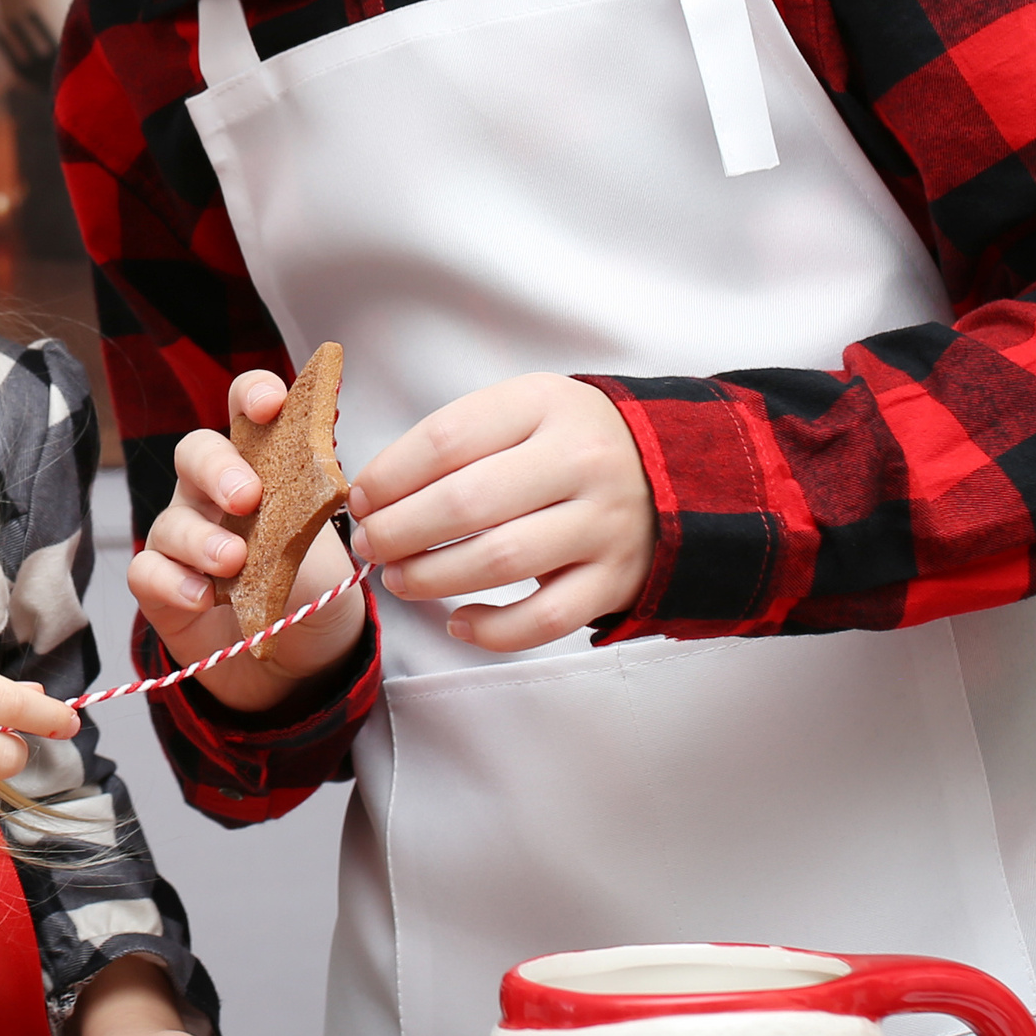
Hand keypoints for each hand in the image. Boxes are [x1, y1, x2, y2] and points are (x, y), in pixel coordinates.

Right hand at [128, 368, 366, 714]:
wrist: (300, 666)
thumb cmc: (311, 592)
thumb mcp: (325, 550)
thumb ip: (311, 514)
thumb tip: (316, 479)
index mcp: (261, 468)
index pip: (247, 413)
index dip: (252, 396)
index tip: (269, 404)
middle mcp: (214, 494)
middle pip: (195, 453)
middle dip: (217, 468)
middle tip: (246, 497)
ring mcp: (184, 538)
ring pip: (171, 518)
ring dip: (201, 538)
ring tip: (232, 562)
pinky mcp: (161, 586)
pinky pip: (148, 571)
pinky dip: (173, 581)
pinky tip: (203, 597)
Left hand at [346, 372, 653, 651]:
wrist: (676, 470)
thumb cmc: (569, 441)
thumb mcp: (523, 410)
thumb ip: (456, 441)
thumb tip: (372, 493)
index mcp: (544, 405)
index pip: (446, 439)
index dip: (388, 475)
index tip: (359, 498)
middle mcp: (579, 460)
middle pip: (466, 503)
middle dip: (398, 531)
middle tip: (370, 545)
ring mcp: (602, 523)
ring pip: (500, 562)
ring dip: (432, 578)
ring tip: (399, 578)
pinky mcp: (615, 580)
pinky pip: (544, 620)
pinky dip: (492, 630)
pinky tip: (458, 621)